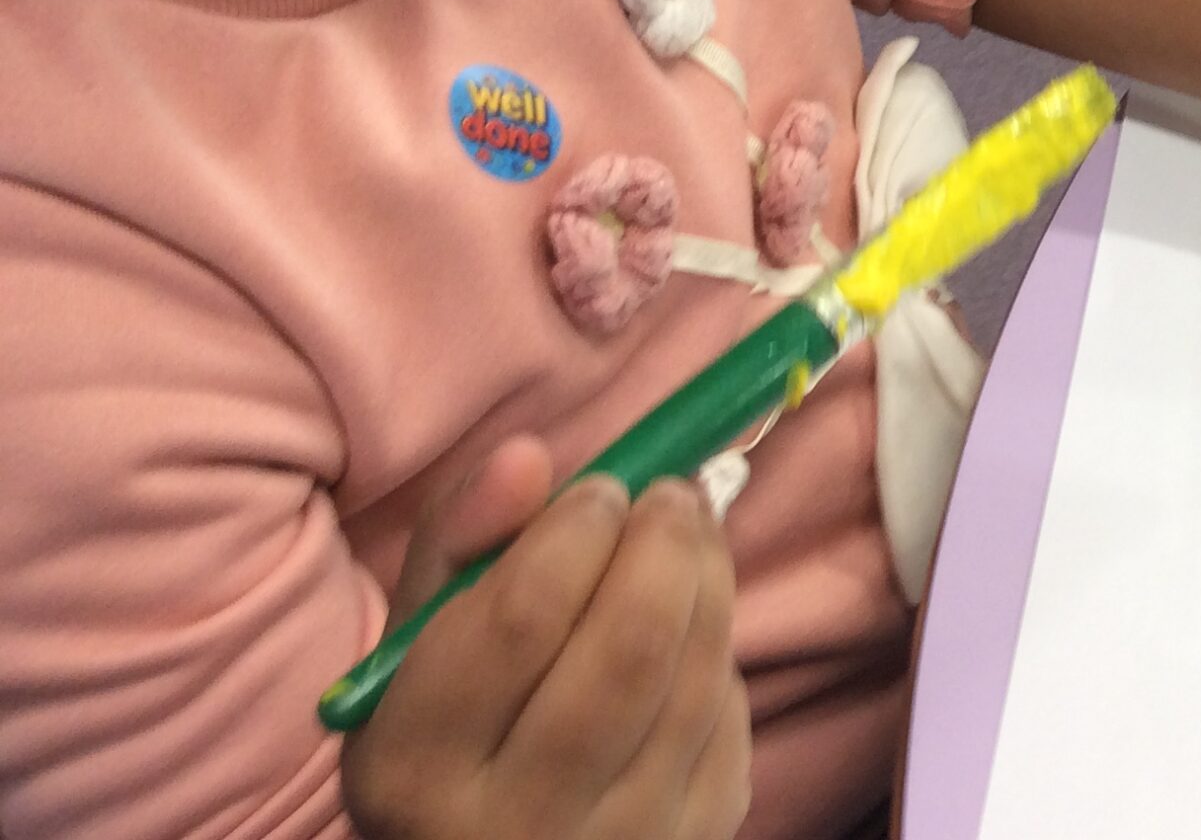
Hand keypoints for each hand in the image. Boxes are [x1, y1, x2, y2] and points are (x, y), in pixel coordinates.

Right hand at [342, 440, 751, 839]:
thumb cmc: (453, 730)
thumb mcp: (418, 649)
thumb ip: (459, 541)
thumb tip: (529, 455)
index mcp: (415, 764)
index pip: (518, 618)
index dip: (576, 529)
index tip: (602, 488)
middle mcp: (511, 825)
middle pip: (627, 649)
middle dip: (665, 544)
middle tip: (671, 494)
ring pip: (694, 684)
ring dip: (709, 583)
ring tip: (692, 534)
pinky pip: (729, 728)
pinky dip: (720, 661)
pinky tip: (692, 633)